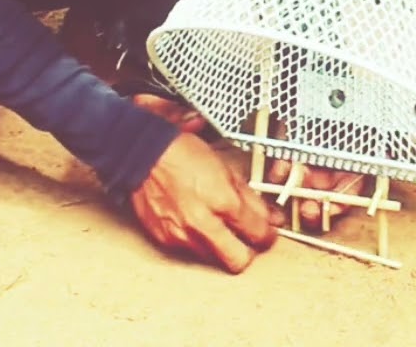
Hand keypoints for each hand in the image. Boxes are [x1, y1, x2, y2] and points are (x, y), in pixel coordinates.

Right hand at [130, 133, 276, 272]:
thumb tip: (271, 217)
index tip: (266, 233)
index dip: (267, 235)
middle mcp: (203, 223)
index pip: (258, 234)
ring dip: (221, 248)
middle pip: (238, 261)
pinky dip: (197, 241)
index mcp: (223, 201)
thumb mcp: (227, 170)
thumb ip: (251, 198)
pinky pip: (190, 249)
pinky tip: (194, 223)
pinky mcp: (166, 240)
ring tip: (218, 227)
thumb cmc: (184, 155)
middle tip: (247, 240)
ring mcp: (182, 235)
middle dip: (248, 253)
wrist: (144, 155)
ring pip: (214, 259)